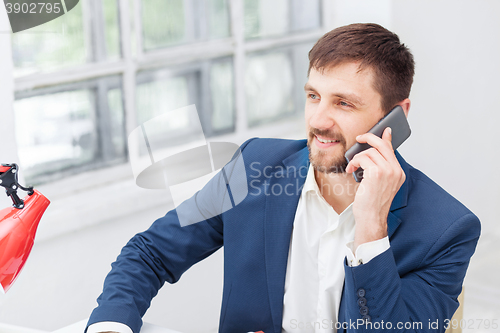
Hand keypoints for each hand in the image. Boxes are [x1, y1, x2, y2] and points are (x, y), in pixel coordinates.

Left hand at [345, 127, 405, 250]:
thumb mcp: (378, 183)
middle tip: (360, 137)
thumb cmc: (372, 203)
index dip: (386, 138)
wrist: (371, 217)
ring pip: (370, 152)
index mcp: (398, 173)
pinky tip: (351, 170)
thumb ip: (378, 167)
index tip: (384, 130)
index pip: (392, 149)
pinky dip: (354, 162)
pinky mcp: (377, 173)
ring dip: (357, 157)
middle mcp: (395, 171)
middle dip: (369, 137)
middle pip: (382, 145)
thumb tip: (374, 153)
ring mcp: (388, 171)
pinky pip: (363, 158)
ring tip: (352, 166)